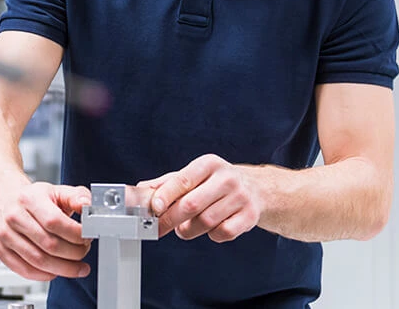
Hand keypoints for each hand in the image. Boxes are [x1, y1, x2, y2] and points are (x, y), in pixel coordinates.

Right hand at [0, 182, 92, 280]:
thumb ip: (77, 197)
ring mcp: (6, 235)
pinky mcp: (1, 251)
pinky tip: (57, 270)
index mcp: (30, 199)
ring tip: (76, 266)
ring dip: (64, 268)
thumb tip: (87, 206)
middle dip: (74, 253)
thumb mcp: (56, 191)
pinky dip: (45, 275)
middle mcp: (14, 216)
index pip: (55, 222)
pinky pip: (25, 270)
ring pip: (39, 261)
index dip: (76, 234)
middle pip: (49, 245)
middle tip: (84, 251)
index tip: (87, 237)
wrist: (4, 199)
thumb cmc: (32, 198)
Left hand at [138, 154, 263, 242]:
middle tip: (160, 228)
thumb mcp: (194, 175)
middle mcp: (227, 178)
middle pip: (192, 204)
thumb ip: (167, 183)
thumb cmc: (216, 182)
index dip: (166, 196)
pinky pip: (223, 233)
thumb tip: (140, 192)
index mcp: (209, 164)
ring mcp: (241, 197)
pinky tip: (210, 228)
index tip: (154, 208)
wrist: (257, 189)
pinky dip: (211, 235)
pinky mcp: (250, 216)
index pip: (183, 180)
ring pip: (205, 222)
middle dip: (171, 219)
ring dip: (189, 230)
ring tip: (185, 227)